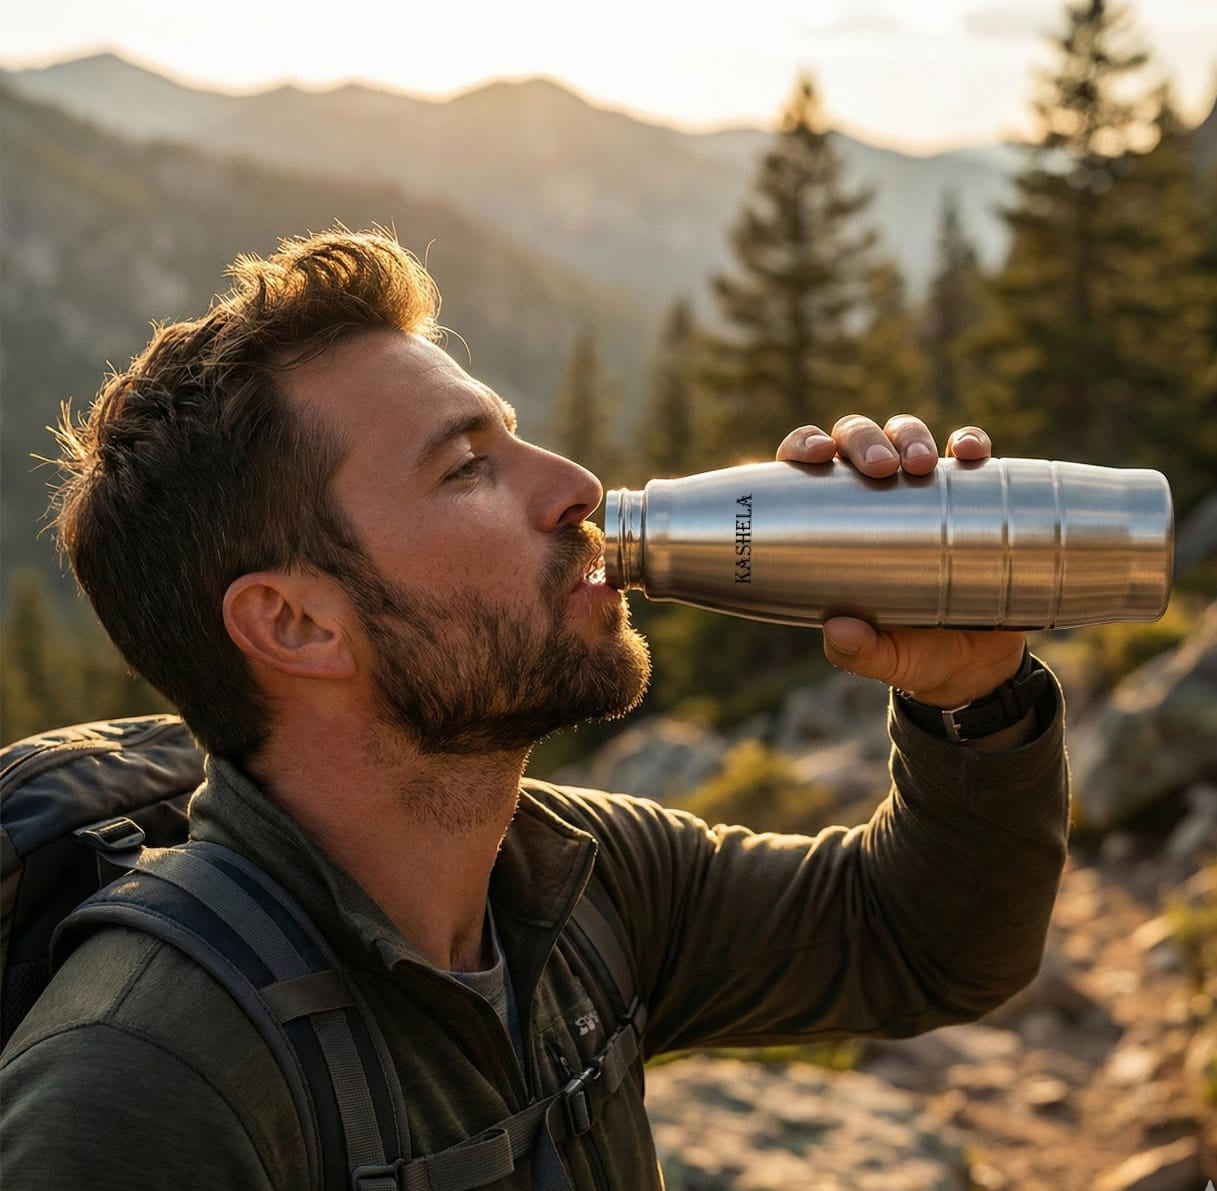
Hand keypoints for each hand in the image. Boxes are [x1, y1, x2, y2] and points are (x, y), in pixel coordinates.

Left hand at [775, 414, 1026, 706]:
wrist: (977, 665)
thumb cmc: (911, 652)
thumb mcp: (882, 657)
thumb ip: (855, 651)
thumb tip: (837, 630)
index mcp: (832, 521)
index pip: (805, 467)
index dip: (804, 444)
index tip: (816, 454)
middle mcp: (873, 494)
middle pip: (858, 440)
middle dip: (865, 440)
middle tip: (881, 468)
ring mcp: (922, 489)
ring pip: (907, 434)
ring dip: (911, 436)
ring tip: (922, 465)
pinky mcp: (971, 494)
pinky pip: (970, 453)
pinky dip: (970, 442)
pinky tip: (970, 453)